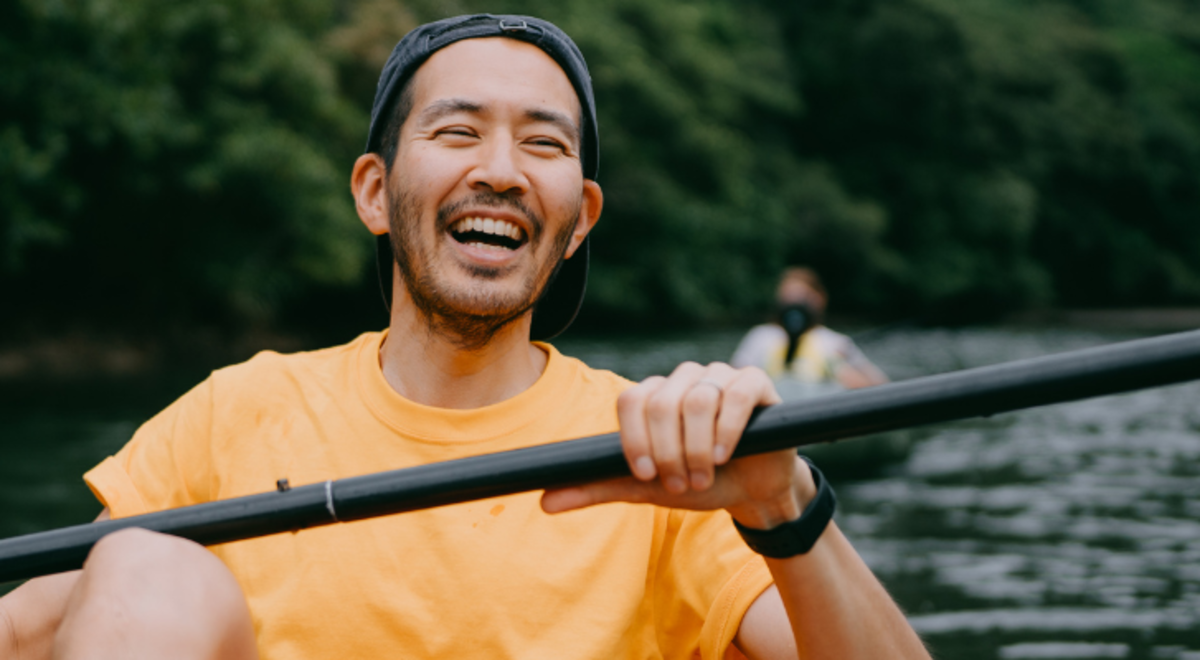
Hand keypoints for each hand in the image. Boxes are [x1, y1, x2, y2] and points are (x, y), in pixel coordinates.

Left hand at [542, 362, 815, 528]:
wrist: (752, 490)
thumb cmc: (698, 482)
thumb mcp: (645, 488)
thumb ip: (599, 487)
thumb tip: (545, 502)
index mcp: (654, 396)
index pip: (630, 401)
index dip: (635, 440)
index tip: (646, 475)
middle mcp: (683, 379)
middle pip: (662, 401)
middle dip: (669, 451)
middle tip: (681, 483)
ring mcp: (719, 376)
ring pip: (697, 399)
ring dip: (698, 447)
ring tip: (704, 476)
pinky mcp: (753, 382)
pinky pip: (735, 395)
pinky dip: (727, 430)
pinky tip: (726, 455)